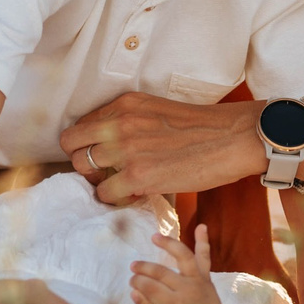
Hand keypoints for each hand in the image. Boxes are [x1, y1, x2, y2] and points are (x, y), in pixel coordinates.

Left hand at [62, 93, 265, 204]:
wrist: (231, 138)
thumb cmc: (201, 127)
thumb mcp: (157, 110)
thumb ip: (129, 122)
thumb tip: (110, 145)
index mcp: (124, 104)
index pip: (82, 124)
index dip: (86, 144)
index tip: (98, 156)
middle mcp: (119, 122)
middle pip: (71, 145)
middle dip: (82, 162)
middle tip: (102, 173)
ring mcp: (125, 149)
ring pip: (82, 169)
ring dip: (97, 181)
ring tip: (117, 186)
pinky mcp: (137, 175)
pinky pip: (104, 193)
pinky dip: (113, 199)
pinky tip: (130, 197)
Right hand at [133, 226, 253, 303]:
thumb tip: (133, 292)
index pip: (150, 287)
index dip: (138, 282)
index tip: (131, 281)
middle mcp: (188, 289)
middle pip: (162, 272)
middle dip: (144, 268)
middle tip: (133, 267)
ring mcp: (199, 281)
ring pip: (183, 256)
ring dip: (169, 244)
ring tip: (155, 237)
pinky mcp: (206, 277)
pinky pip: (205, 258)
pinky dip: (204, 242)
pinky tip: (202, 226)